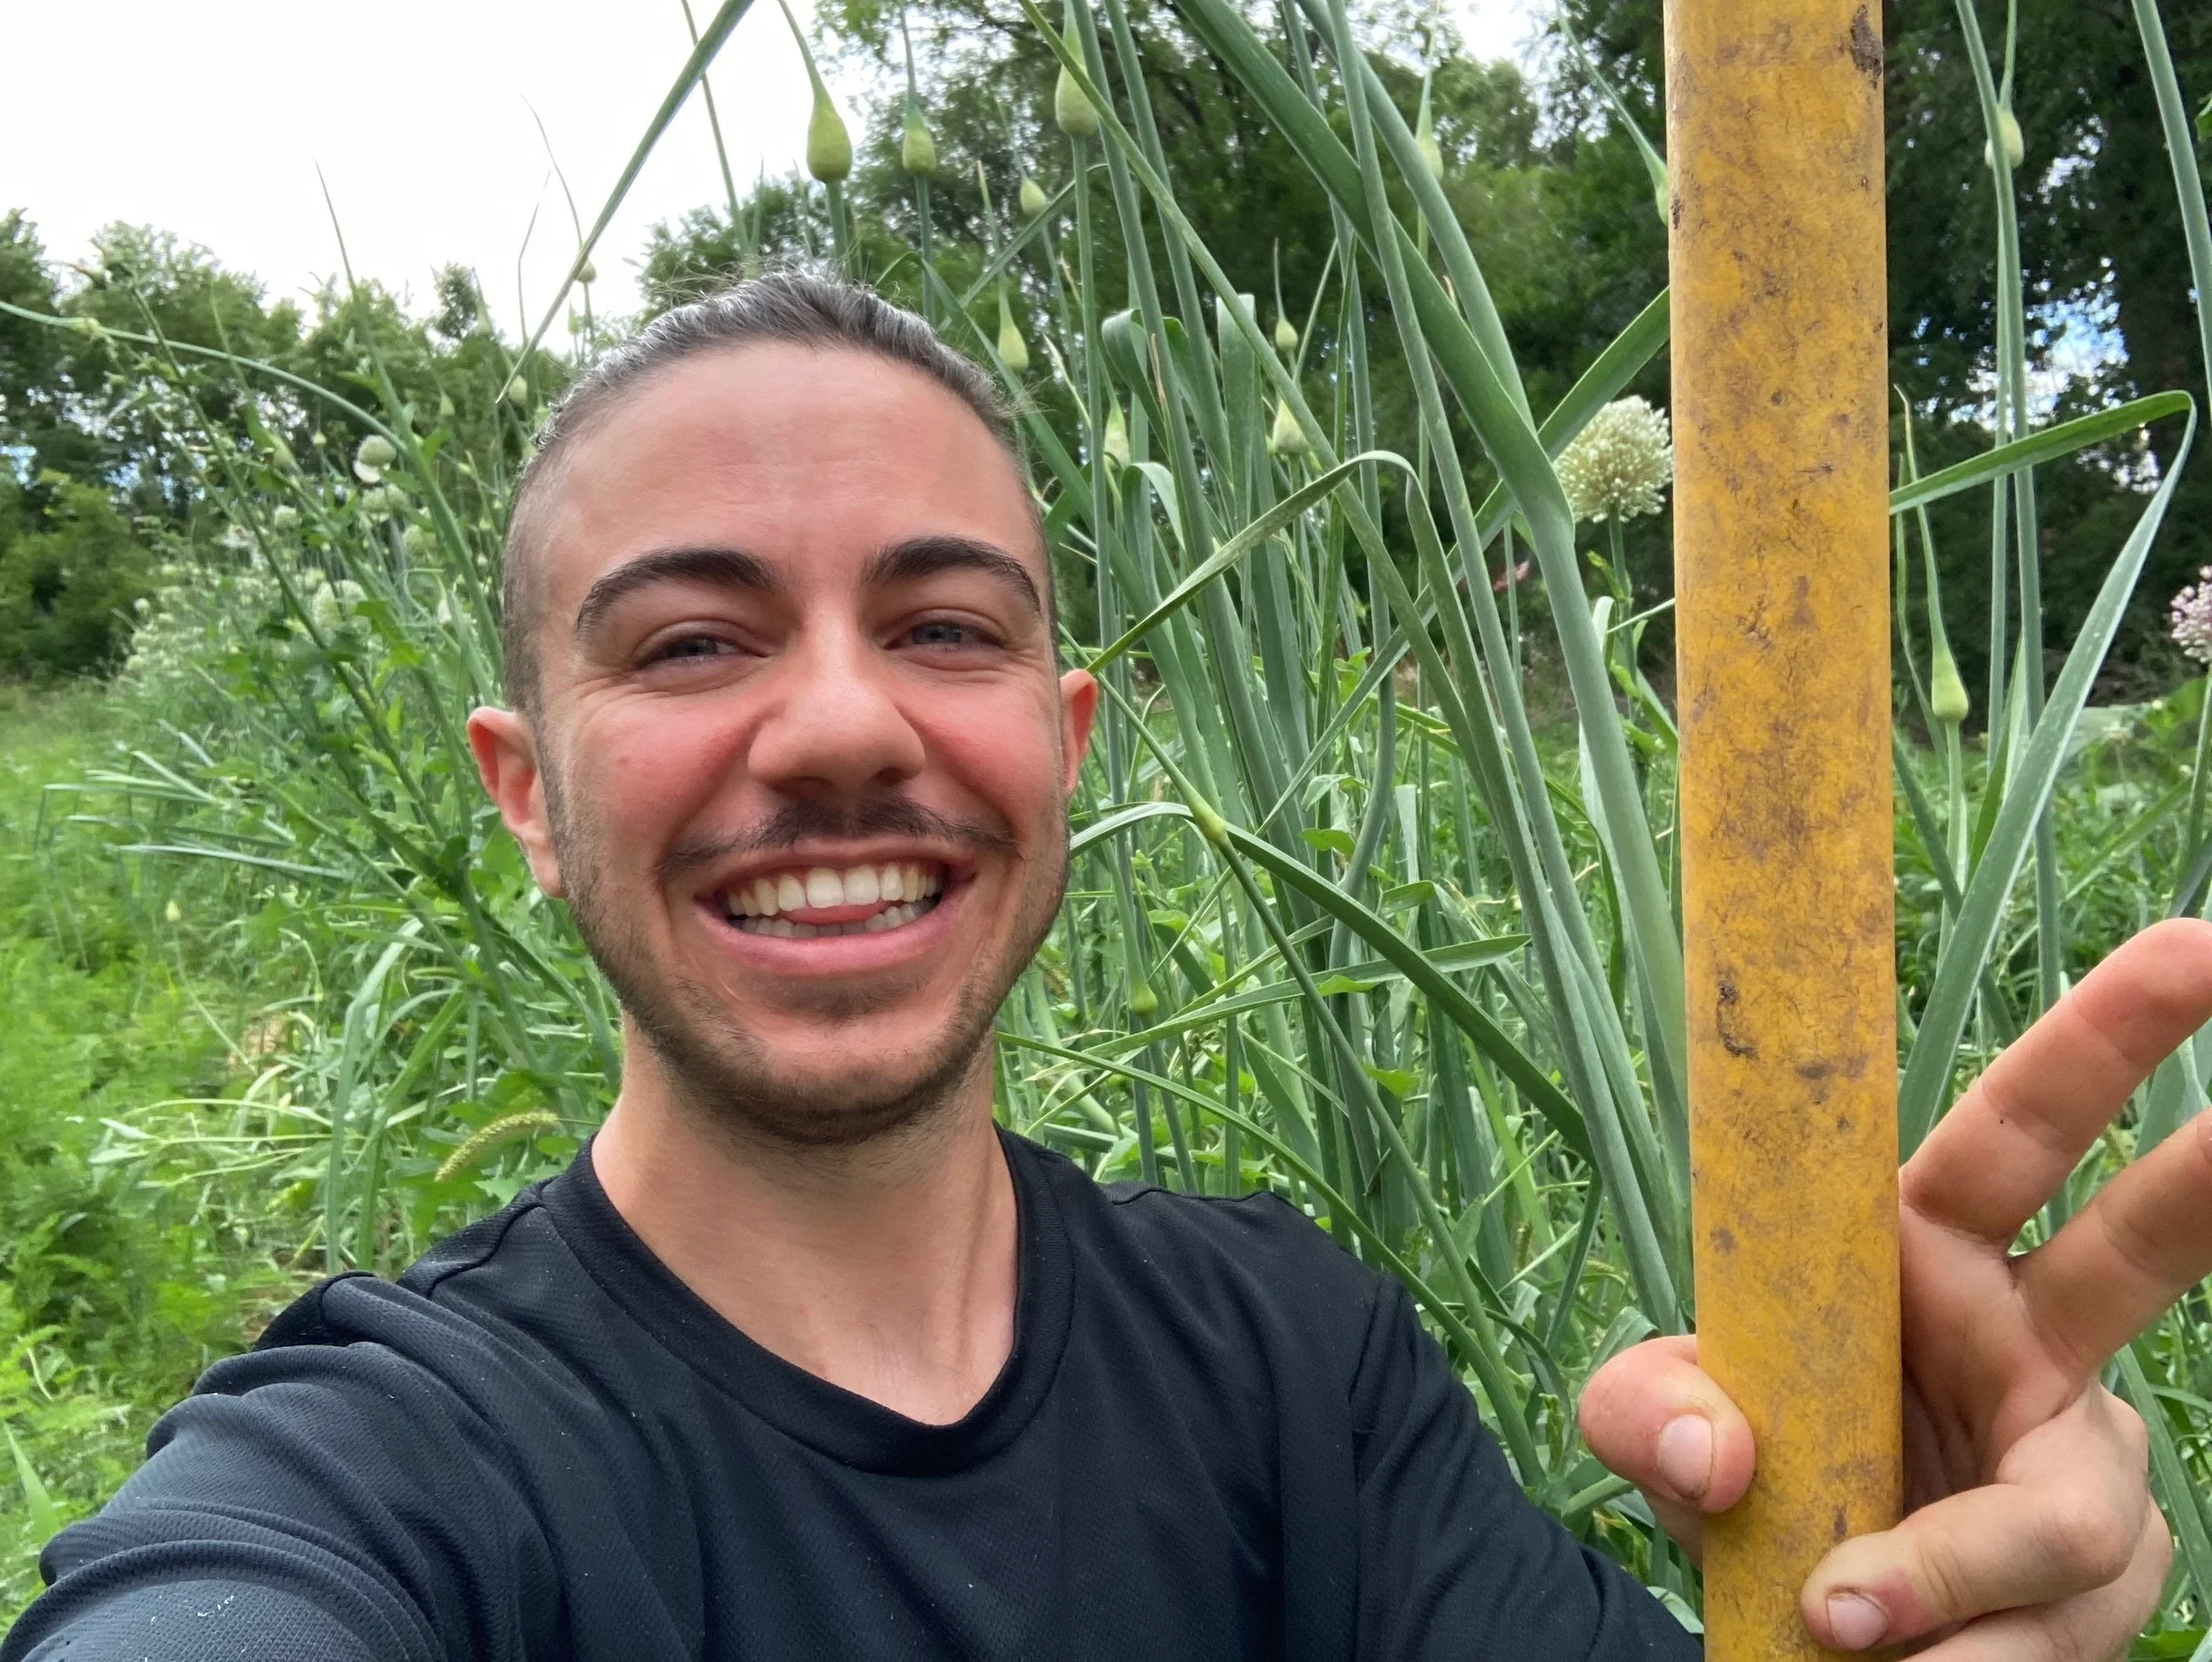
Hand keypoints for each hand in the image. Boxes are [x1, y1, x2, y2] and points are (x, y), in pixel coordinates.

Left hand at [1580, 918, 2211, 1657]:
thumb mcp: (1659, 1430)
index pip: (2017, 1135)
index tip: (2199, 947)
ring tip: (1843, 1624)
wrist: (1792, 1609)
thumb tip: (1716, 1455)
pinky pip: (2046, 1633)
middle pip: (2146, 1249)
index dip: (2102, 1038)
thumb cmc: (1747, 1477)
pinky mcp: (2091, 1589)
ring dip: (1960, 1580)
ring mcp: (2077, 1466)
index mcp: (1927, 1258)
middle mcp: (2030, 1343)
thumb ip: (1647, 1411)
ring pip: (2063, 1520)